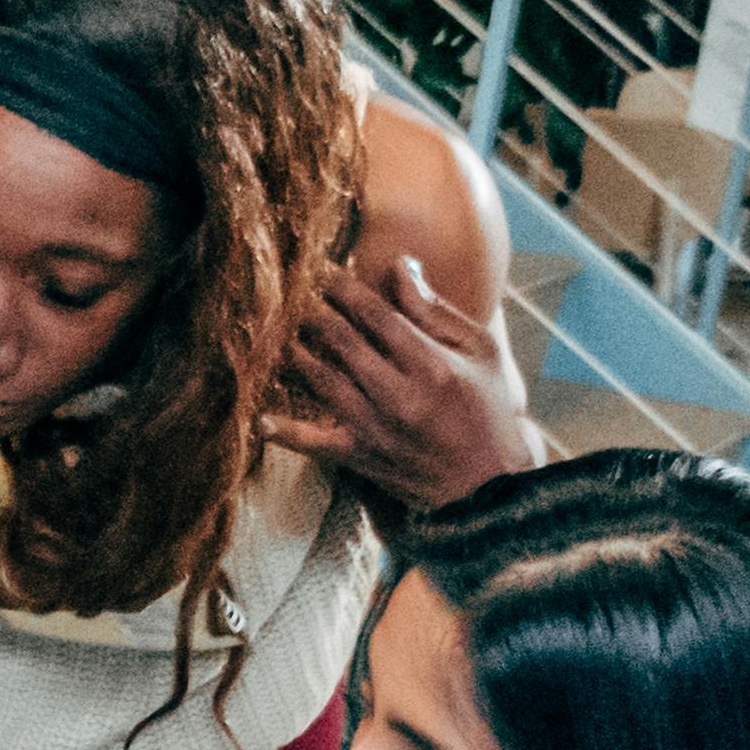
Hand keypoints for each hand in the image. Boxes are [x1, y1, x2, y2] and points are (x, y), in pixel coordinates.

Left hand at [269, 254, 527, 513]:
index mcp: (430, 363)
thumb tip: (400, 266)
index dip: (342, 287)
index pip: (374, 314)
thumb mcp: (479, 351)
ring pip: (321, 381)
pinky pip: (315, 443)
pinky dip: (287, 432)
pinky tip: (260, 419)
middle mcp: (399, 395)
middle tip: (288, 289)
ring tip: (271, 327)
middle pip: (340, 342)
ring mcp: (375, 428)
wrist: (489, 482)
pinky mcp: (361, 457)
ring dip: (293, 352)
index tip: (320, 267)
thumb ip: (435, 310)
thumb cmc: (489, 407)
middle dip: (311, 311)